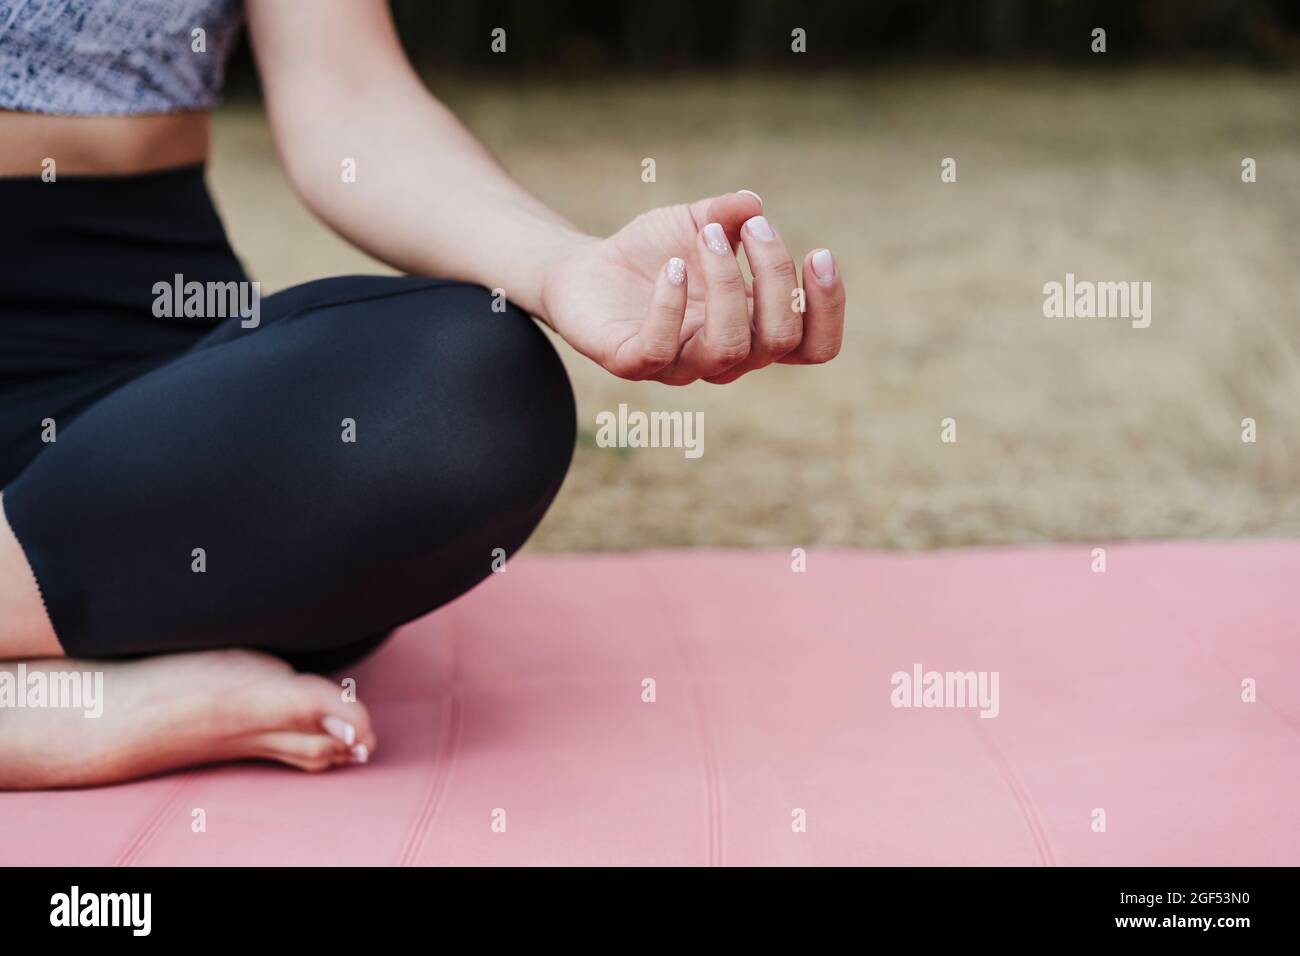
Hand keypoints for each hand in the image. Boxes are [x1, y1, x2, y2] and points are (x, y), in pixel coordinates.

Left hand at [539, 191, 844, 384]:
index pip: (813, 346)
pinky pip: (660, 348)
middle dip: (775, 276)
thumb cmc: (655, 253)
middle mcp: (724, 358)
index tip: (819, 253)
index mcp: (753, 331)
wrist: (586, 271)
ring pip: (729, 348)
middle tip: (755, 227)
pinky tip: (671, 267)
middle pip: (779, 340)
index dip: (828, 309)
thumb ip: (729, 214)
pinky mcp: (632, 363)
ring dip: (727, 284)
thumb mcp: (698, 222)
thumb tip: (753, 204)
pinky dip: (670, 305)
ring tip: (710, 236)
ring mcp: (679, 366)